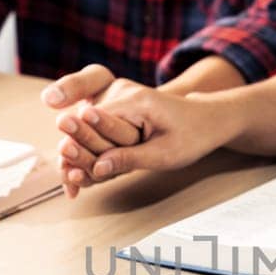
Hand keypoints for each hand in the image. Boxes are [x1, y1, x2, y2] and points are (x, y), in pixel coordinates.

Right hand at [42, 65, 231, 197]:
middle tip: (70, 177)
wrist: (205, 120)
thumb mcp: (165, 153)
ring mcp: (118, 98)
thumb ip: (129, 158)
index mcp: (136, 101)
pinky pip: (96, 128)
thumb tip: (98, 169)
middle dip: (76, 150)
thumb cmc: (191, 135)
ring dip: (80, 151)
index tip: (71, 169)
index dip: (82, 144)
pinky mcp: (117, 109)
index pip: (96, 120)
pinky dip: (89, 148)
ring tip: (71, 181)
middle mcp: (122, 93)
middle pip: (86, 123)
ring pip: (87, 126)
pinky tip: (79, 174)